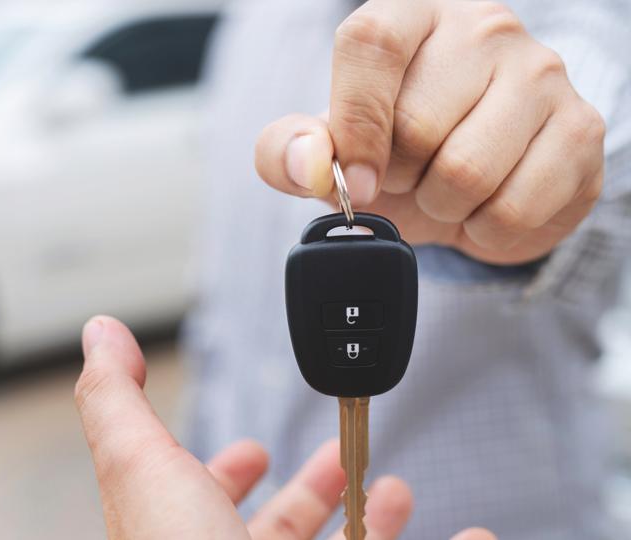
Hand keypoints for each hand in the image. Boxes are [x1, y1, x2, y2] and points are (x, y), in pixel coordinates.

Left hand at [74, 315, 495, 538]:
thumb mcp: (140, 466)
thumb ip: (116, 401)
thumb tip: (99, 333)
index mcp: (186, 533)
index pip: (205, 498)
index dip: (229, 471)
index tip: (254, 452)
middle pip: (279, 532)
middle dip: (313, 492)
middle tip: (339, 464)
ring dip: (376, 521)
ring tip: (400, 491)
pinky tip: (474, 537)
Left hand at [254, 0, 603, 264]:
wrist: (475, 181)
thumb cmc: (396, 150)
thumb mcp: (332, 148)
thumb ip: (290, 150)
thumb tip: (306, 165)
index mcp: (410, 14)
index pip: (372, 45)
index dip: (355, 122)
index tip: (354, 178)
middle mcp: (483, 29)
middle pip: (417, 126)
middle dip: (400, 177)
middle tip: (409, 175)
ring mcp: (542, 74)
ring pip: (468, 172)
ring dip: (442, 206)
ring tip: (445, 188)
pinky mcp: (580, 129)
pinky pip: (515, 208)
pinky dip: (486, 228)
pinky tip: (485, 204)